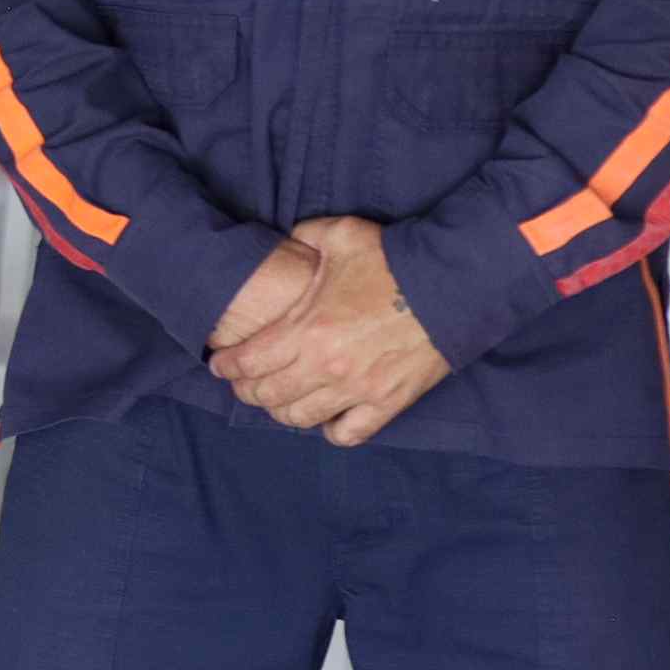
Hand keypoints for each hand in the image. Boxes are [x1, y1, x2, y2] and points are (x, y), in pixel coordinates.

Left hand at [208, 214, 452, 444]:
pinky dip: (331, 431)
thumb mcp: (338, 236)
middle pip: (269, 395)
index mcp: (306, 329)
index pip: (248, 362)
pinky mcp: (387, 403)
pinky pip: (349, 434)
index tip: (219, 365)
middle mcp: (326, 366)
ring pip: (302, 418)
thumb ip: (301, 239)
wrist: (451, 287)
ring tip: (277, 401)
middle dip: (247, 391)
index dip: (227, 366)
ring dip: (282, 412)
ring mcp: (357, 390)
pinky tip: (324, 419)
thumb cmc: (392, 260)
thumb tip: (286, 244)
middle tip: (243, 383)